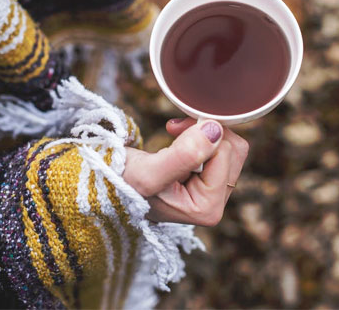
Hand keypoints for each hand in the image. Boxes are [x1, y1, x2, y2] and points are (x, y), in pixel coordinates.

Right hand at [123, 118, 248, 225]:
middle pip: (234, 151)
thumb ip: (183, 155)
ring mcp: (212, 193)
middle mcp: (214, 205)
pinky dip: (201, 135)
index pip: (225, 154)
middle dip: (206, 132)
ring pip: (230, 147)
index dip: (201, 133)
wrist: (103, 183)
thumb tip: (216, 131)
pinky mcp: (207, 181)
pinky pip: (221, 147)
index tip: (172, 129)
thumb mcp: (148, 172)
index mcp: (207, 210)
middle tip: (174, 129)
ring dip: (203, 132)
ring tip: (174, 134)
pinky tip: (178, 138)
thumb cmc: (120, 183)